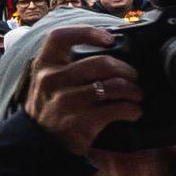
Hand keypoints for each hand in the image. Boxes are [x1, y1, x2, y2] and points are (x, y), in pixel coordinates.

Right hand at [15, 25, 140, 155]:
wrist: (39, 143)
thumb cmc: (51, 106)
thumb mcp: (47, 80)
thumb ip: (66, 64)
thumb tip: (108, 47)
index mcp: (44, 65)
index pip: (60, 37)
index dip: (87, 32)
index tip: (108, 39)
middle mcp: (53, 80)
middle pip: (102, 63)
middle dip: (126, 70)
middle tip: (133, 77)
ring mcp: (67, 101)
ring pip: (115, 86)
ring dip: (133, 90)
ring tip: (136, 94)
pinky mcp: (81, 121)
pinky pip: (119, 109)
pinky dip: (133, 110)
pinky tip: (134, 111)